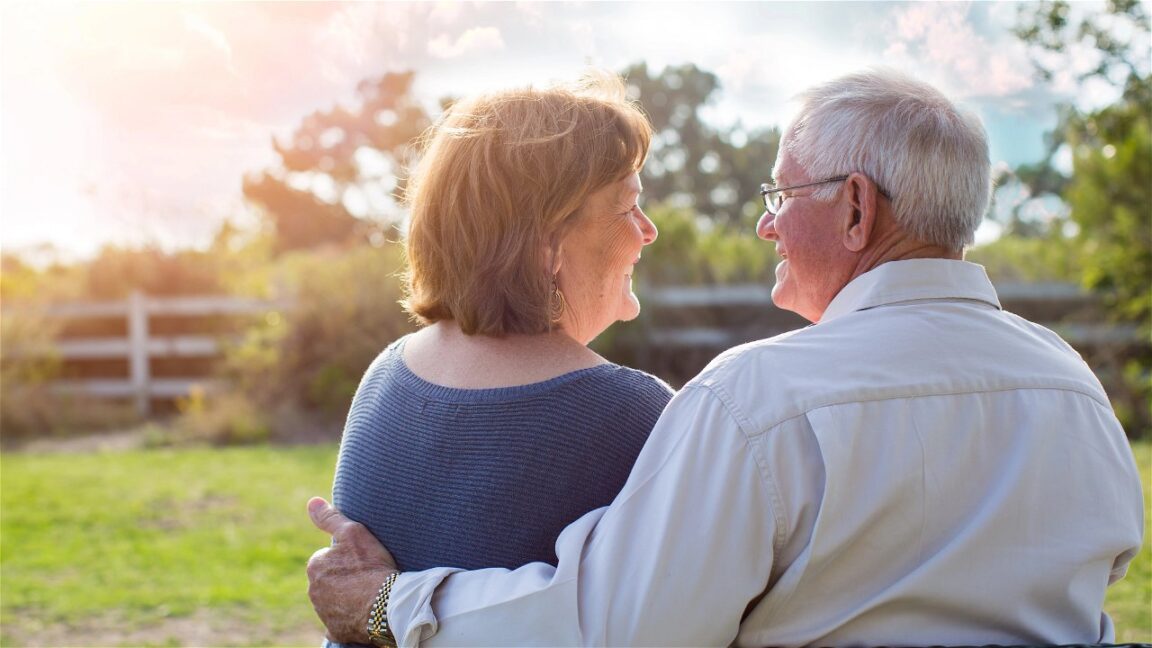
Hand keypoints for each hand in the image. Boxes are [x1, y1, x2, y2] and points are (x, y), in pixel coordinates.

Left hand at [306, 497, 398, 643]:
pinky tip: (364, 611)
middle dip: (344, 577)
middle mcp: (313, 590)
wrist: (387, 604)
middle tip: (367, 575)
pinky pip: (340, 620)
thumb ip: (331, 517)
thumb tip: (312, 502)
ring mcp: (323, 612)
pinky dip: (349, 616)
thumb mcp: (353, 532)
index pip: (328, 557)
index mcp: (315, 565)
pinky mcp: (335, 629)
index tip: (362, 560)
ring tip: (370, 592)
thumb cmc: (371, 566)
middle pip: (330, 579)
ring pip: (334, 599)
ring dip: (347, 596)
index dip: (347, 557)